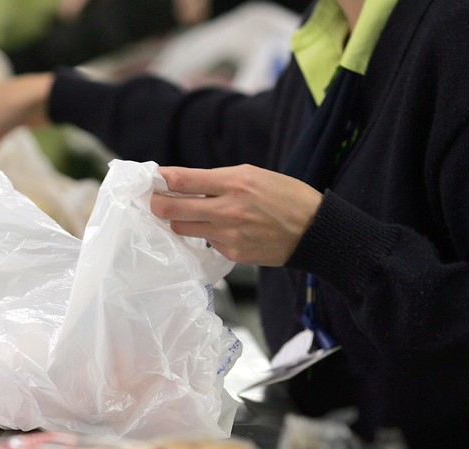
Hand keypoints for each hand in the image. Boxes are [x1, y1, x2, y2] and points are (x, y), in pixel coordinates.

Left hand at [150, 165, 322, 265]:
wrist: (314, 230)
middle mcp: (228, 209)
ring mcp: (228, 234)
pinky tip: (220, 229)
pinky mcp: (232, 253)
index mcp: (234, 182)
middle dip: (157, 203)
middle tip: (153, 200)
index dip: (161, 179)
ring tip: (186, 213)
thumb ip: (217, 179)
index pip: (182, 180)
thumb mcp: (253, 175)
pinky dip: (206, 234)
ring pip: (183, 227)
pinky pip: (206, 242)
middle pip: (171, 209)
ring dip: (179, 220)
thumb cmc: (286, 197)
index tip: (153, 178)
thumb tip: (183, 183)